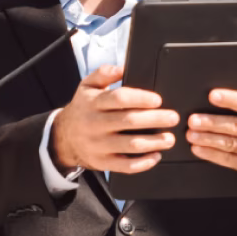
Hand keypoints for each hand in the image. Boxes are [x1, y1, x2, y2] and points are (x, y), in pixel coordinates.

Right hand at [52, 65, 179, 173]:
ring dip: (154, 142)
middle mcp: (95, 124)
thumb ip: (104, 73)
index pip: (119, 99)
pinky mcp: (103, 162)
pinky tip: (156, 156)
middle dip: (155, 120)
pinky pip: (126, 166)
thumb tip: (123, 68)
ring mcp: (98, 145)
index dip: (140, 98)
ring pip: (130, 145)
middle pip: (129, 121)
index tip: (158, 100)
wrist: (63, 137)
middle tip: (173, 118)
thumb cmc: (82, 109)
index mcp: (93, 103)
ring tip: (170, 138)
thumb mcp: (87, 86)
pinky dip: (143, 163)